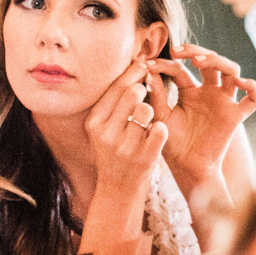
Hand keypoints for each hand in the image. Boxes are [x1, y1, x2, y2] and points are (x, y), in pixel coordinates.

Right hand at [85, 60, 169, 201]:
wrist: (118, 189)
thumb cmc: (115, 151)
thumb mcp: (105, 128)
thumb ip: (115, 102)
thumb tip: (135, 66)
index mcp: (95, 122)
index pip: (116, 87)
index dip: (133, 73)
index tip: (143, 65)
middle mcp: (106, 133)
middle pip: (132, 93)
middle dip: (143, 89)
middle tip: (146, 92)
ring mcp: (125, 146)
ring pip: (147, 109)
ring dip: (151, 112)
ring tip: (147, 121)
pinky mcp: (144, 157)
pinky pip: (160, 129)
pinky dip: (161, 129)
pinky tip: (156, 134)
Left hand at [145, 44, 255, 190]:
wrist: (186, 168)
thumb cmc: (172, 144)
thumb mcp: (160, 116)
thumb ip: (155, 95)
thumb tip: (147, 69)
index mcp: (189, 91)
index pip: (181, 68)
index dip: (165, 63)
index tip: (147, 65)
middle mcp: (209, 92)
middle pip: (210, 60)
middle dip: (195, 50)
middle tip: (176, 51)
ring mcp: (224, 102)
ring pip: (232, 70)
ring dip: (217, 60)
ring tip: (198, 62)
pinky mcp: (235, 116)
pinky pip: (253, 98)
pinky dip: (252, 87)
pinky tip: (239, 82)